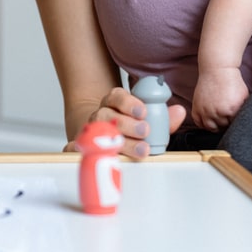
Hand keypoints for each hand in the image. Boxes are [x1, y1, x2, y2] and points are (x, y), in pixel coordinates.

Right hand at [64, 87, 187, 159]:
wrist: (100, 133)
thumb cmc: (129, 128)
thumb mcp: (146, 120)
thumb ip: (163, 118)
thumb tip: (179, 112)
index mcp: (114, 102)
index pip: (117, 96)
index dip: (130, 103)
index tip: (143, 112)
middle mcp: (101, 114)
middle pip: (108, 114)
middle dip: (127, 124)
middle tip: (144, 132)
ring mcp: (89, 130)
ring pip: (96, 131)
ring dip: (115, 140)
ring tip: (138, 150)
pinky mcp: (79, 146)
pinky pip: (72, 147)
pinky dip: (75, 150)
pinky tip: (90, 155)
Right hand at [191, 69, 248, 131]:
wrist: (217, 70)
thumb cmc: (232, 82)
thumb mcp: (244, 96)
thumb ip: (244, 110)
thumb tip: (246, 120)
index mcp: (231, 110)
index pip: (234, 125)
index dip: (235, 122)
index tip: (234, 118)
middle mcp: (217, 112)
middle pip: (222, 127)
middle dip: (225, 123)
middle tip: (227, 118)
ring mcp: (205, 110)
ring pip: (210, 127)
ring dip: (215, 125)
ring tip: (218, 120)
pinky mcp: (196, 107)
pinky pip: (198, 122)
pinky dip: (203, 124)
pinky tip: (208, 119)